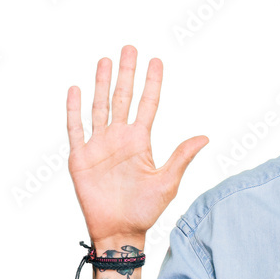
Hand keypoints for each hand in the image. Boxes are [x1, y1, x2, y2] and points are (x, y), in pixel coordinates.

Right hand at [67, 44, 208, 247]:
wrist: (120, 231)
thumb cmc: (145, 210)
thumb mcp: (167, 181)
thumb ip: (182, 156)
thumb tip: (205, 136)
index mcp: (140, 142)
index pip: (147, 105)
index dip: (151, 83)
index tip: (156, 60)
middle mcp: (119, 138)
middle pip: (122, 98)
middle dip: (126, 73)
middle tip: (129, 48)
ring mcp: (99, 146)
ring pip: (99, 107)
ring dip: (100, 83)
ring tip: (105, 60)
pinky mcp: (80, 158)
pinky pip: (76, 128)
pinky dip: (74, 109)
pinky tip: (76, 90)